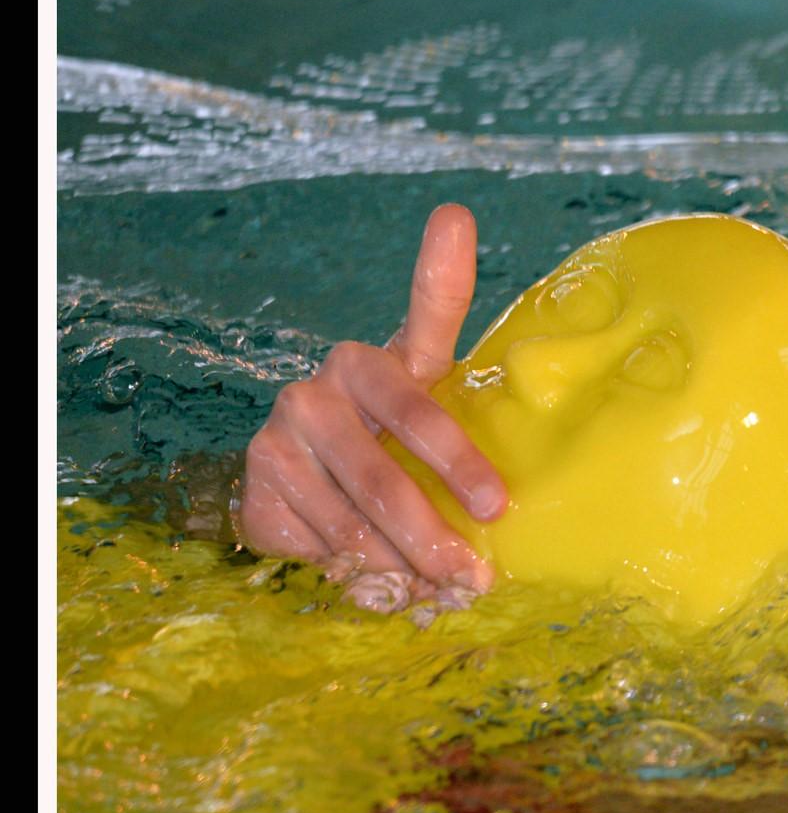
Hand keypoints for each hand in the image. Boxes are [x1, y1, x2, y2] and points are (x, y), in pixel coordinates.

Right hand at [239, 204, 505, 593]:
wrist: (305, 490)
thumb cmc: (398, 458)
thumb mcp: (444, 439)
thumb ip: (473, 425)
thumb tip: (503, 369)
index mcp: (397, 360)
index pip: (427, 309)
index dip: (441, 268)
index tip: (455, 221)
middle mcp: (336, 380)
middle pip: (388, 458)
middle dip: (435, 520)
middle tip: (477, 568)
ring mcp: (290, 423)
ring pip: (356, 510)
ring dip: (405, 561)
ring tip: (447, 590)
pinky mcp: (259, 471)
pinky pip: (322, 536)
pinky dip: (362, 571)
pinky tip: (389, 585)